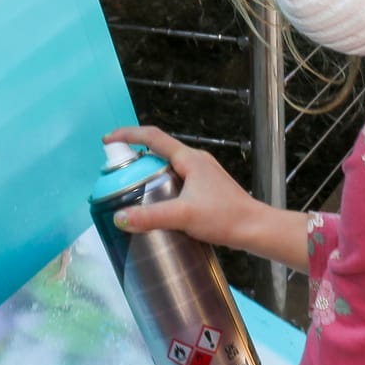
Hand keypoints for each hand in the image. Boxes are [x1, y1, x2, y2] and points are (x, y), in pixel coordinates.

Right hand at [104, 125, 264, 251]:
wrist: (256, 229)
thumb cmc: (226, 217)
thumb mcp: (183, 216)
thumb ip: (150, 217)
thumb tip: (119, 217)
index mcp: (189, 158)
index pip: (152, 137)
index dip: (128, 135)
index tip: (109, 140)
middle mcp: (196, 161)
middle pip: (159, 151)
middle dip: (135, 158)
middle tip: (118, 174)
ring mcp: (202, 174)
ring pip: (168, 167)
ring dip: (149, 174)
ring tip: (132, 191)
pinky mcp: (206, 189)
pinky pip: (178, 180)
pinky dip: (162, 187)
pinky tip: (158, 206)